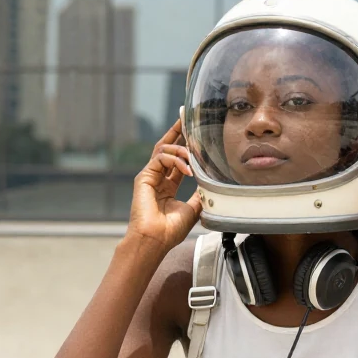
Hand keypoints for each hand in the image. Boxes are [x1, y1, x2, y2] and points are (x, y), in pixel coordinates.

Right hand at [126, 119, 202, 252]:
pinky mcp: (144, 177)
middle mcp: (157, 178)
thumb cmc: (171, 230)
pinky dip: (176, 160)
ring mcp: (149, 176)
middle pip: (166, 147)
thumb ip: (201, 194)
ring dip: (182, 150)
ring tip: (194, 158)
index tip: (194, 133)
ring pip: (164, 150)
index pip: (177, 159)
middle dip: (176, 131)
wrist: (155, 241)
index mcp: (167, 186)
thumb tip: (213, 184)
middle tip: (185, 116)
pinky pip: (160, 158)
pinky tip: (187, 170)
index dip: (185, 145)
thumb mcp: (193, 209)